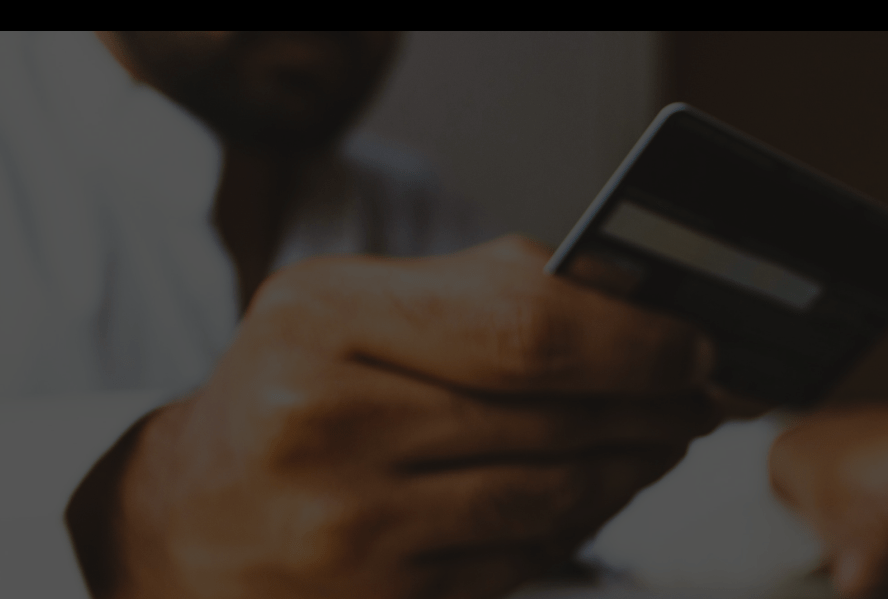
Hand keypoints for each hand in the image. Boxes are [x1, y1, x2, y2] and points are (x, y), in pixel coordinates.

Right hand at [89, 236, 720, 598]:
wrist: (183, 521)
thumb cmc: (289, 397)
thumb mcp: (352, 308)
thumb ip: (484, 292)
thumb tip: (634, 296)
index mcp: (324, 317)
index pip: (528, 326)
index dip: (636, 340)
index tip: (694, 344)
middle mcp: (324, 421)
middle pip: (554, 416)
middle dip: (654, 406)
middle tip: (700, 397)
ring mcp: (346, 526)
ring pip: (552, 496)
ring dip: (631, 469)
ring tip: (661, 443)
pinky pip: (521, 559)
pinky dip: (576, 525)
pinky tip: (593, 496)